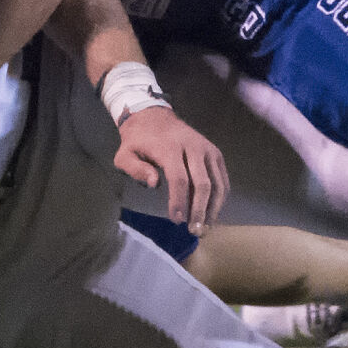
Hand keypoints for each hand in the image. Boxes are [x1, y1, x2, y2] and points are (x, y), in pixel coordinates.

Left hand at [111, 105, 228, 234]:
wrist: (155, 117)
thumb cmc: (139, 141)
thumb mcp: (125, 154)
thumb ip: (135, 169)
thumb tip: (154, 184)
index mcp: (170, 148)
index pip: (179, 179)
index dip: (179, 202)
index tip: (177, 220)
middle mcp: (193, 147)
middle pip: (202, 183)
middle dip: (200, 210)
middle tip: (195, 230)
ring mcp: (207, 149)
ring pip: (217, 183)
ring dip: (214, 208)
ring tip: (205, 227)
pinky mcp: (215, 153)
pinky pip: (222, 178)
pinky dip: (220, 197)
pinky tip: (212, 212)